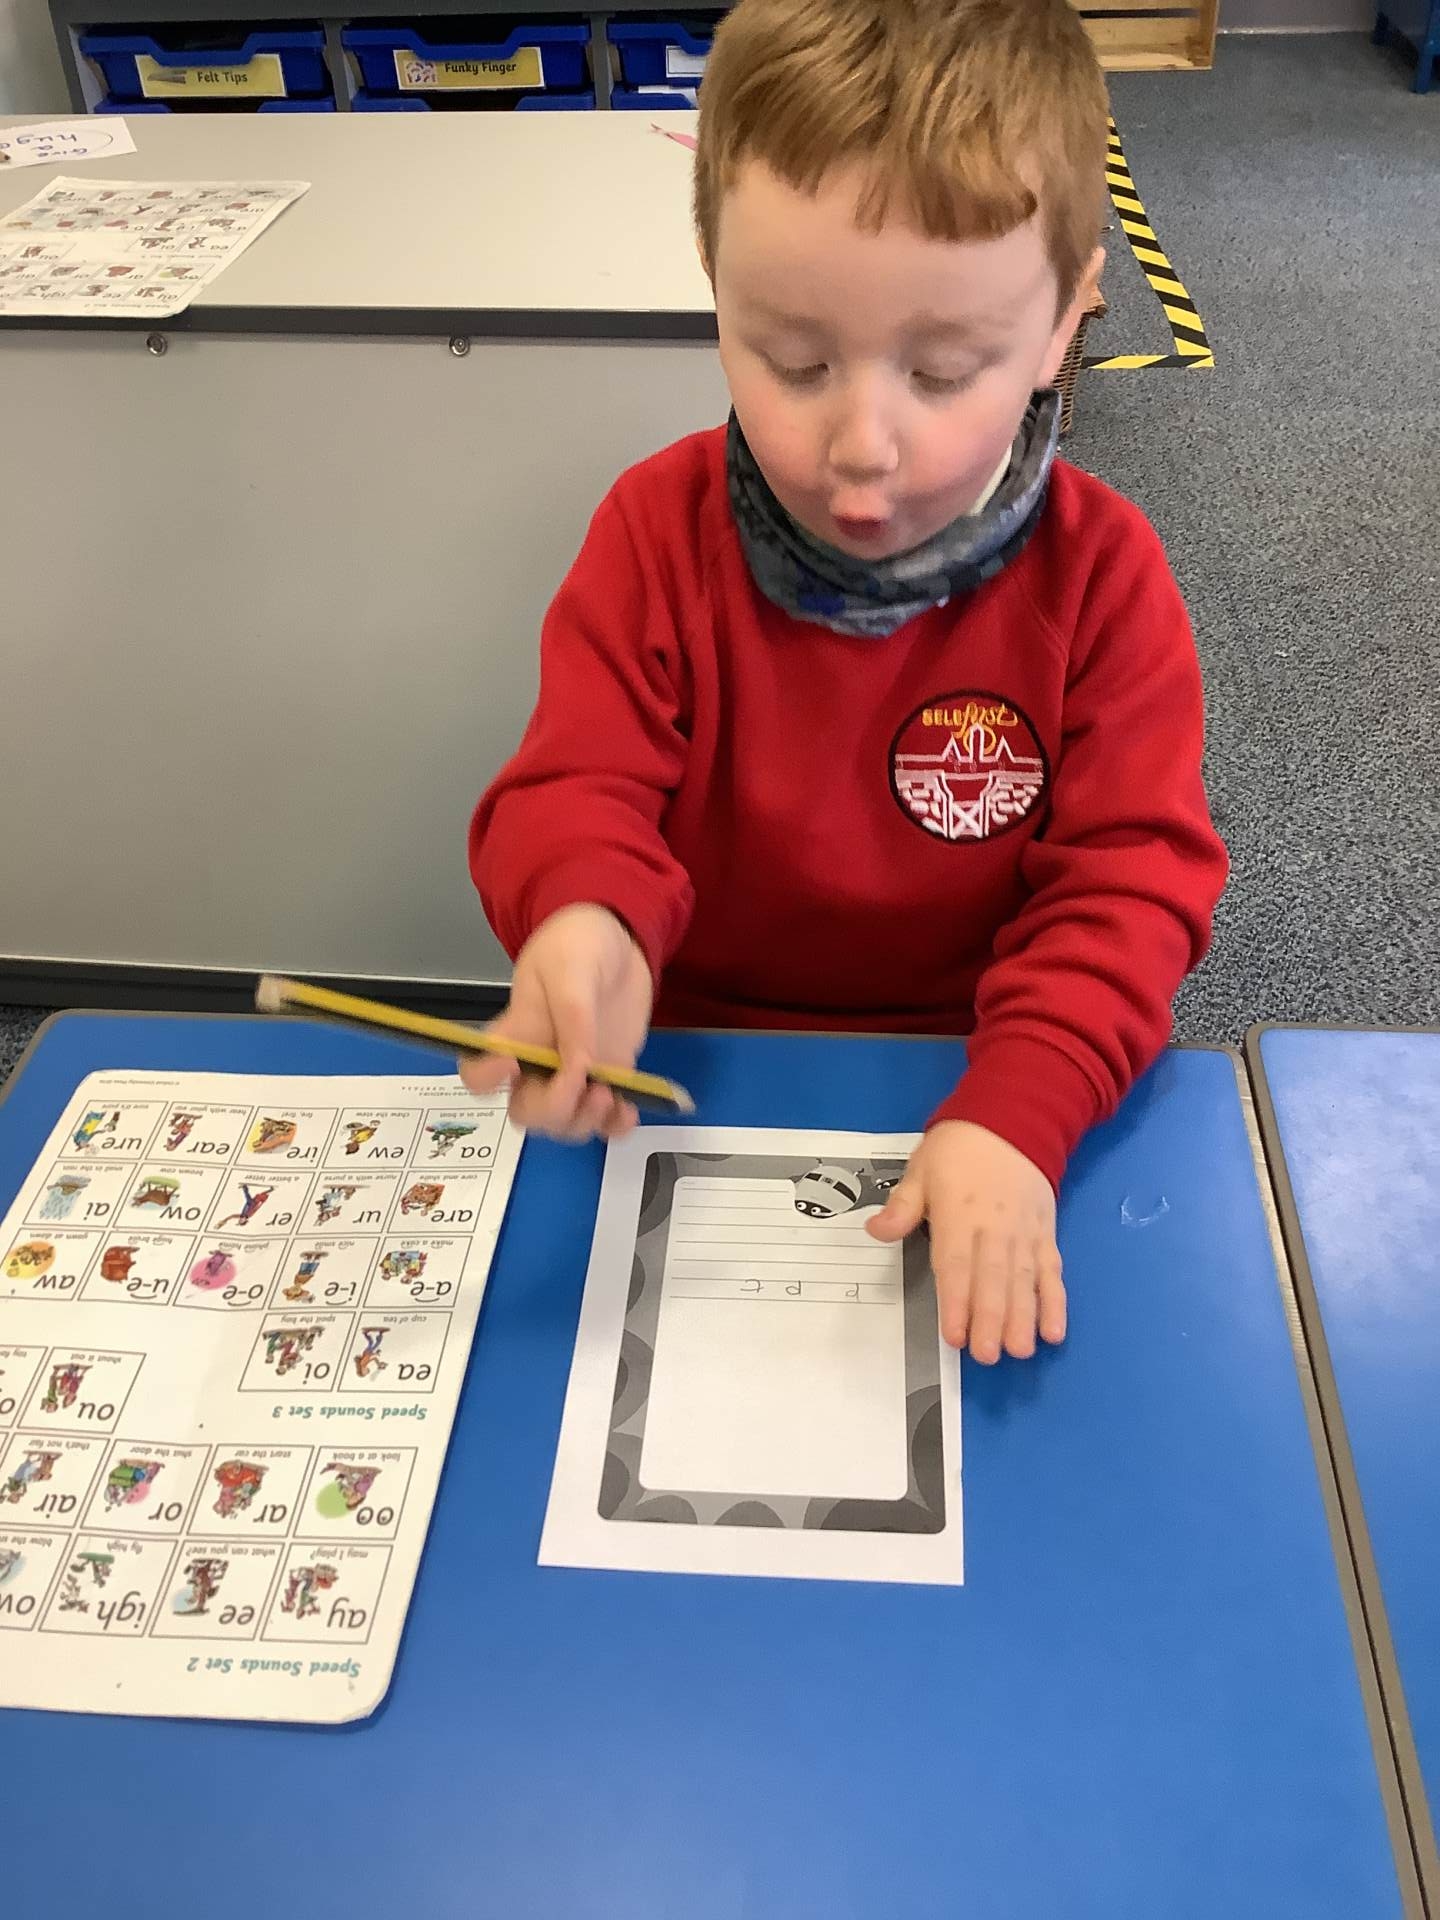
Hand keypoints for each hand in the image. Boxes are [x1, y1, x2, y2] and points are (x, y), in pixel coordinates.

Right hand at [458, 904, 653, 1141]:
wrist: (620, 942)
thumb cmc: (579, 944)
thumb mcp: (571, 967)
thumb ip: (572, 1015)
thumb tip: (579, 1067)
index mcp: (514, 1034)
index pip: (477, 1072)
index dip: (487, 1079)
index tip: (514, 1063)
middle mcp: (537, 1063)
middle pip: (526, 1113)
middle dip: (553, 1111)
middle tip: (586, 1084)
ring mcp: (573, 1075)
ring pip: (564, 1125)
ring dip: (585, 1121)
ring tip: (611, 1093)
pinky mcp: (607, 1079)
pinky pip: (604, 1121)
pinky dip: (615, 1126)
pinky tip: (629, 1109)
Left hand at [868, 1121, 1064, 1361]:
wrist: (1012, 1119)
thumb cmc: (958, 1149)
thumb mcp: (921, 1169)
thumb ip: (902, 1206)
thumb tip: (875, 1231)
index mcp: (958, 1214)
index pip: (956, 1265)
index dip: (956, 1302)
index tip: (954, 1336)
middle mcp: (994, 1228)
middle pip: (993, 1279)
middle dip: (991, 1319)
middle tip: (988, 1356)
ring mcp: (1024, 1232)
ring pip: (1024, 1279)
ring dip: (1024, 1317)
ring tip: (1021, 1350)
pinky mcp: (1046, 1233)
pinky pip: (1051, 1270)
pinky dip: (1055, 1300)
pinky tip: (1054, 1330)